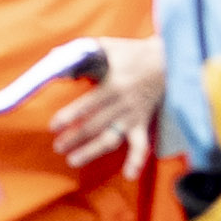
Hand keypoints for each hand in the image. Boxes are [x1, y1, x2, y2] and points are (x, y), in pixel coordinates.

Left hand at [50, 39, 167, 170]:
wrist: (167, 60)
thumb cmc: (132, 52)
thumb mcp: (107, 46)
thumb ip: (83, 51)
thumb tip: (56, 56)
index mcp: (112, 84)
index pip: (88, 104)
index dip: (70, 116)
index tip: (54, 126)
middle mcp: (122, 103)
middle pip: (94, 125)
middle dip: (74, 137)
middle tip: (57, 147)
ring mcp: (132, 115)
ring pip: (111, 138)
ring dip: (92, 151)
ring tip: (73, 160)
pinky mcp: (143, 123)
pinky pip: (141, 145)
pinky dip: (137, 161)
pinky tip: (128, 175)